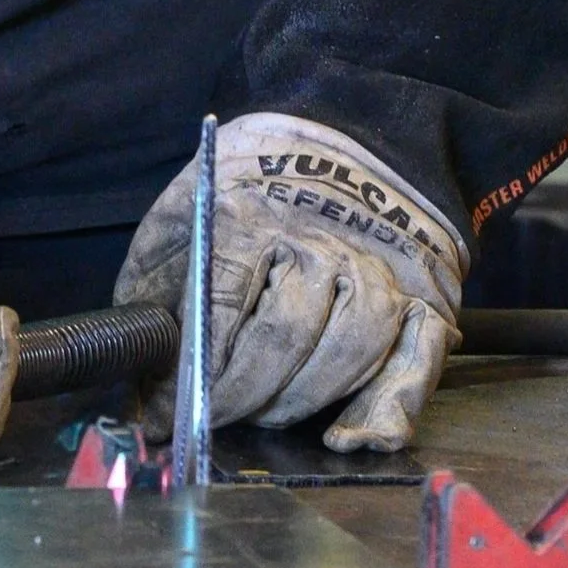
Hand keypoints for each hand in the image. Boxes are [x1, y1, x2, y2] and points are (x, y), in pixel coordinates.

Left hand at [113, 114, 464, 451]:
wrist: (343, 131)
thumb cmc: (247, 187)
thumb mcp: (182, 213)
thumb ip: (155, 288)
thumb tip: (142, 379)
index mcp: (249, 217)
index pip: (220, 313)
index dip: (192, 377)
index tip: (167, 416)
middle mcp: (321, 242)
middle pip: (285, 338)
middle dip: (241, 396)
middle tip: (216, 416)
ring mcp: (379, 268)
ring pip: (348, 354)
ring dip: (302, 401)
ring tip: (267, 412)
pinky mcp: (426, 294)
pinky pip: (417, 362)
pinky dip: (389, 409)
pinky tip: (353, 436)